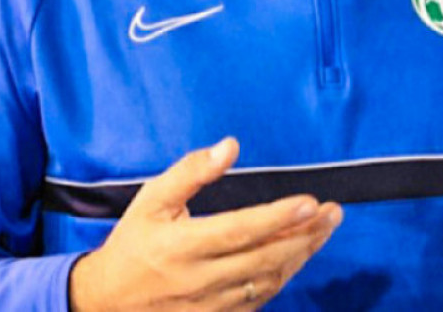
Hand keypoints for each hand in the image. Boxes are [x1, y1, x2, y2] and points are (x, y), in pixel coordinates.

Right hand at [69, 137, 343, 310]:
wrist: (110, 300)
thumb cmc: (134, 241)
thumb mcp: (152, 199)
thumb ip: (191, 171)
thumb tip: (230, 146)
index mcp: (182, 245)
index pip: (240, 230)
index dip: (278, 218)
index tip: (310, 202)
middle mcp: (200, 278)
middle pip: (265, 258)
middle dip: (305, 235)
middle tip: (333, 213)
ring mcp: (211, 303)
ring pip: (269, 281)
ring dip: (302, 255)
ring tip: (324, 229)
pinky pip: (261, 298)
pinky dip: (284, 275)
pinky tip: (299, 254)